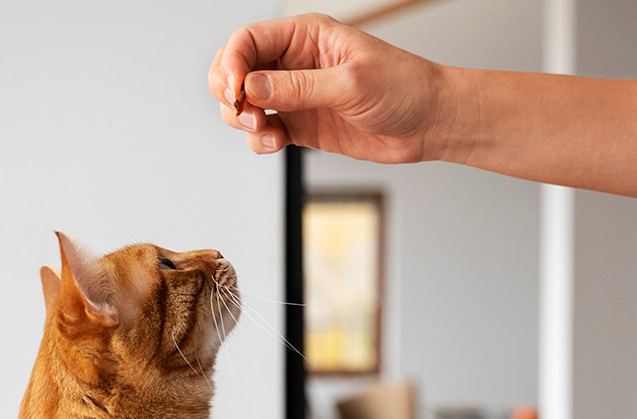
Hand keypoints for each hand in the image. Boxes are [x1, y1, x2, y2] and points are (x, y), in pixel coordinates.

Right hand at [208, 13, 448, 162]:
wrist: (429, 123)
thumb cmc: (403, 88)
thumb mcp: (350, 83)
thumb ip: (297, 87)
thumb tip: (251, 87)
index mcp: (305, 36)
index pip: (248, 40)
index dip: (232, 63)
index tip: (235, 90)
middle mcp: (294, 63)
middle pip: (236, 70)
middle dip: (229, 92)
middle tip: (244, 112)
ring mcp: (295, 95)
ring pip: (244, 103)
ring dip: (242, 119)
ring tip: (265, 130)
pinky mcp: (300, 125)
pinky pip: (263, 131)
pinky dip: (259, 140)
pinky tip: (276, 142)